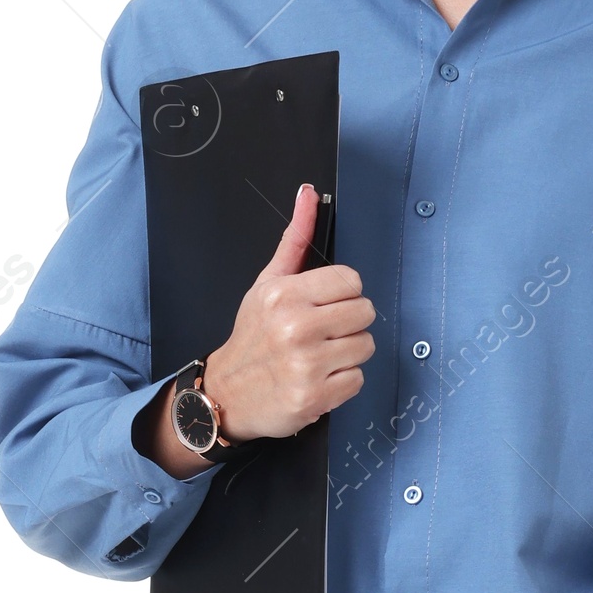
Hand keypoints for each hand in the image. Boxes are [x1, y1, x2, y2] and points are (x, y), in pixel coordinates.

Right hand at [136, 183, 374, 476]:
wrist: (226, 394)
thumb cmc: (252, 337)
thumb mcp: (266, 283)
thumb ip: (295, 240)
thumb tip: (308, 194)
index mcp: (285, 294)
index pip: (352, 281)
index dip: (343, 295)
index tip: (324, 307)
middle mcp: (296, 327)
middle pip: (365, 313)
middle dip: (348, 324)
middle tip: (322, 334)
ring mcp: (306, 365)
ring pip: (366, 346)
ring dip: (348, 354)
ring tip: (319, 357)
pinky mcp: (315, 397)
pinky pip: (358, 380)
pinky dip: (342, 383)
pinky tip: (318, 379)